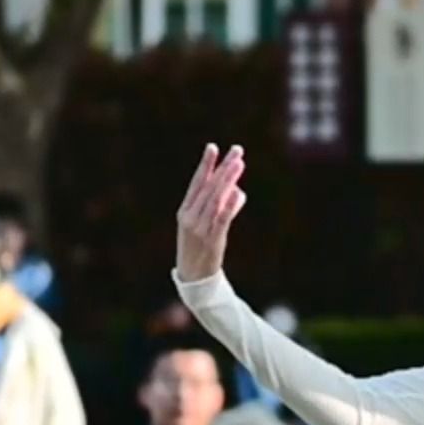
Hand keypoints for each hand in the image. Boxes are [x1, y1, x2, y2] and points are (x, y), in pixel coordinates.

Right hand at [176, 145, 247, 282]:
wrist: (193, 277)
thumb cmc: (200, 248)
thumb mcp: (204, 225)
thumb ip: (219, 206)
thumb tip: (237, 189)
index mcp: (185, 211)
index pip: (197, 183)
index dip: (205, 165)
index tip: (213, 147)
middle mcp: (190, 217)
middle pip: (209, 187)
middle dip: (224, 167)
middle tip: (237, 150)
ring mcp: (200, 227)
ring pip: (216, 199)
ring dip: (228, 179)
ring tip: (239, 163)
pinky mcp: (212, 239)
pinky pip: (222, 218)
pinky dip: (229, 204)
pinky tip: (237, 191)